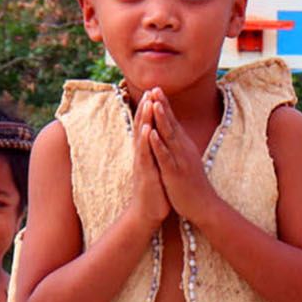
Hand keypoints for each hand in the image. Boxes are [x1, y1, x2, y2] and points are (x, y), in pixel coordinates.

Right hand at [127, 98, 170, 230]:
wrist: (147, 213)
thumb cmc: (154, 190)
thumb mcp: (156, 167)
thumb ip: (155, 153)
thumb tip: (158, 141)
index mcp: (147, 152)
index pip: (148, 127)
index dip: (150, 110)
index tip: (155, 92)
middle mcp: (143, 154)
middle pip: (143, 127)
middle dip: (146, 108)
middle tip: (150, 89)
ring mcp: (143, 163)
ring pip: (143, 137)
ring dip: (144, 119)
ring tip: (147, 102)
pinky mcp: (145, 173)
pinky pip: (145, 155)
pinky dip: (146, 142)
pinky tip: (147, 130)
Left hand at [144, 90, 221, 222]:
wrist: (204, 206)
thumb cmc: (192, 184)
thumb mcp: (186, 162)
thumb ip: (179, 148)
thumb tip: (174, 136)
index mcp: (184, 146)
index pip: (173, 122)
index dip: (164, 105)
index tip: (157, 89)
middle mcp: (183, 149)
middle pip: (171, 123)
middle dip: (162, 105)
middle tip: (155, 87)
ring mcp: (180, 160)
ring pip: (169, 136)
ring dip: (162, 119)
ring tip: (155, 103)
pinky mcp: (175, 172)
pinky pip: (165, 156)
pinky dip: (158, 144)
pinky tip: (151, 133)